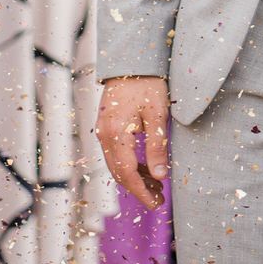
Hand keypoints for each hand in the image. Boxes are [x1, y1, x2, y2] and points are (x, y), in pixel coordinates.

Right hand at [97, 75, 170, 209]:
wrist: (132, 59)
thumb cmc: (147, 83)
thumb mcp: (157, 114)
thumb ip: (157, 146)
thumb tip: (160, 176)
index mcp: (115, 133)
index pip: (127, 173)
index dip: (141, 191)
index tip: (155, 204)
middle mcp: (104, 134)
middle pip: (119, 172)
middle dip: (139, 188)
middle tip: (159, 199)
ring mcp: (103, 130)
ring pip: (116, 164)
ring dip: (135, 178)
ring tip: (156, 186)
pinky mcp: (106, 125)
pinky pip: (116, 153)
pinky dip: (130, 164)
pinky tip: (145, 168)